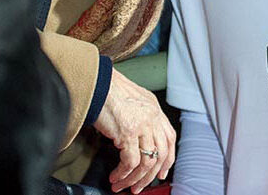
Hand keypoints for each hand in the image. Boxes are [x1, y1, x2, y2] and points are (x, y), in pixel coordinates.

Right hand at [93, 68, 175, 192]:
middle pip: (161, 154)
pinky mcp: (128, 131)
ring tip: (122, 184)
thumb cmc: (109, 90)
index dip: (167, 158)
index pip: (170, 138)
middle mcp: (152, 117)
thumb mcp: (133, 101)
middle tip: (138, 186)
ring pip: (147, 161)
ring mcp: (142, 124)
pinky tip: (115, 176)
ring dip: (134, 178)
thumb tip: (137, 138)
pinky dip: (123, 173)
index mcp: (155, 109)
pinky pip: (130, 161)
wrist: (98, 83)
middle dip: (149, 176)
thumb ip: (140, 117)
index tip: (161, 172)